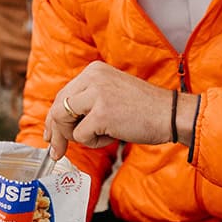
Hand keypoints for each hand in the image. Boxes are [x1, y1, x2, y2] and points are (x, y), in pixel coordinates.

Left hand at [45, 60, 178, 159]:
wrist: (170, 114)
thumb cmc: (144, 109)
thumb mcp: (111, 93)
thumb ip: (87, 101)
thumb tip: (59, 123)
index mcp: (94, 70)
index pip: (62, 95)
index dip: (53, 118)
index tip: (50, 134)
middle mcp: (92, 77)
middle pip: (58, 107)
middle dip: (55, 132)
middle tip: (56, 150)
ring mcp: (96, 94)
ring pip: (64, 120)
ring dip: (78, 136)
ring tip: (102, 135)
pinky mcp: (101, 113)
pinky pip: (81, 135)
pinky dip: (95, 142)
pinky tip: (113, 135)